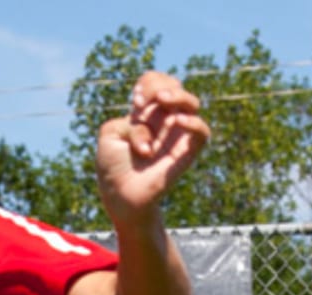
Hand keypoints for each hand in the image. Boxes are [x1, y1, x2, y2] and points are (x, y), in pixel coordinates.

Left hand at [96, 71, 209, 224]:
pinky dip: (193, 122)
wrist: (120, 195)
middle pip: (174, 87)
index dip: (149, 84)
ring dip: (178, 96)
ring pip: (192, 103)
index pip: (156, 83)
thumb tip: (152, 132)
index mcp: (147, 113)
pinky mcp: (188, 151)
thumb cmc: (113, 166)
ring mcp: (177, 134)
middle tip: (140, 103)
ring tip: (161, 99)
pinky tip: (177, 121)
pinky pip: (202, 131)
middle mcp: (164, 120)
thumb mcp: (110, 136)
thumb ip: (127, 122)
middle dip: (158, 85)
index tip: (136, 100)